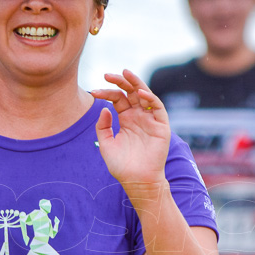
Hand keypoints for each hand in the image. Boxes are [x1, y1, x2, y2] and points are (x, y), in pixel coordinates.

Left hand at [91, 69, 171, 196]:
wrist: (137, 181)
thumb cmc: (122, 166)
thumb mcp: (106, 144)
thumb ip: (103, 127)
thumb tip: (104, 108)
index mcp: (126, 119)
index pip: (118, 98)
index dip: (106, 93)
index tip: (94, 92)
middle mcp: (138, 116)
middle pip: (131, 92)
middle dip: (120, 81)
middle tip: (107, 75)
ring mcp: (150, 120)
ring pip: (145, 95)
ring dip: (136, 83)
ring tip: (125, 73)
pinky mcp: (161, 126)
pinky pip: (157, 108)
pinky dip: (150, 98)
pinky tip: (140, 93)